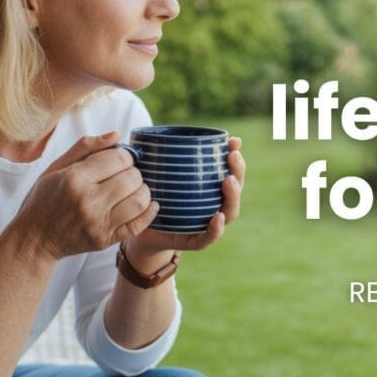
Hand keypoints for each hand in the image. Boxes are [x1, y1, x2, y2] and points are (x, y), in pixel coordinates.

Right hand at [13, 131, 158, 262]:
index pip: (118, 158)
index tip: (119, 159)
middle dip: (133, 172)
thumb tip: (117, 135)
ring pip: (140, 200)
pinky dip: (149, 213)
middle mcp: (88, 201)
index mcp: (74, 178)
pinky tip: (147, 204)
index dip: (124, 155)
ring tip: (132, 189)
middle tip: (125, 174)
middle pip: (132, 178)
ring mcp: (98, 223)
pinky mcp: (105, 240)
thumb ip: (86, 147)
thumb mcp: (56, 167)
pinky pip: (138, 225)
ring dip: (142, 190)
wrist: (34, 240)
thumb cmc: (44, 199)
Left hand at [124, 136, 245, 267]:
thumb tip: (171, 134)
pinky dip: (215, 229)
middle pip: (235, 191)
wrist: (138, 229)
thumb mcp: (162, 173)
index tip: (234, 143)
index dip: (236, 158)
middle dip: (238, 173)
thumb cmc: (154, 196)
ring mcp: (206, 225)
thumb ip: (171, 156)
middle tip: (233, 157)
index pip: (231, 173)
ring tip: (227, 181)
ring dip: (231, 197)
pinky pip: (208, 238)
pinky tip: (217, 217)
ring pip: (229, 213)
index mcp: (211, 189)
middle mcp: (214, 206)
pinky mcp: (193, 242)